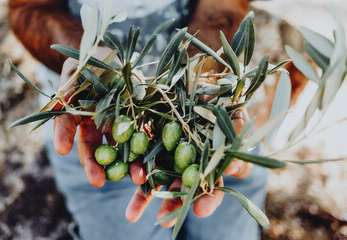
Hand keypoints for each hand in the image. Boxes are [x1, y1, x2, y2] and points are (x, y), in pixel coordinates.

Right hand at [53, 54, 145, 187]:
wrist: (114, 59)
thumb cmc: (90, 62)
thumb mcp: (77, 68)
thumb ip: (69, 83)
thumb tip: (62, 98)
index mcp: (77, 114)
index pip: (67, 128)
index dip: (63, 137)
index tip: (61, 148)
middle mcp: (97, 125)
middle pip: (94, 149)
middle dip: (96, 166)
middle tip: (98, 182)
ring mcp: (118, 125)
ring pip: (121, 149)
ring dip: (129, 165)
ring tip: (137, 178)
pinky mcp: (138, 122)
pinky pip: (143, 138)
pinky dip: (149, 151)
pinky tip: (155, 162)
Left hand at [125, 109, 252, 225]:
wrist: (195, 80)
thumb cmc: (220, 98)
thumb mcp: (233, 113)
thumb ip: (236, 136)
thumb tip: (234, 167)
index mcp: (213, 161)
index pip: (214, 185)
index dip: (208, 199)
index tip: (200, 209)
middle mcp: (191, 162)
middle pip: (184, 188)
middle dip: (175, 204)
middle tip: (166, 220)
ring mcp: (171, 154)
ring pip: (160, 179)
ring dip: (147, 197)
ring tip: (134, 215)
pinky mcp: (152, 143)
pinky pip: (142, 161)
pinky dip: (134, 172)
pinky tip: (130, 182)